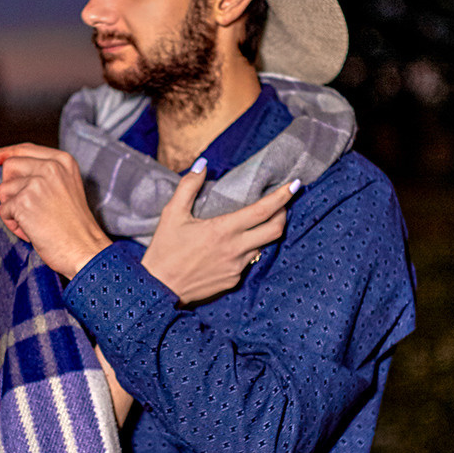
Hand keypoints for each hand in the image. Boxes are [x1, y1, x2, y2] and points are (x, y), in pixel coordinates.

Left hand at [0, 144, 111, 277]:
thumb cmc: (76, 226)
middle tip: (28, 208)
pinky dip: (13, 225)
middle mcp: (51, 167)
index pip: (24, 149)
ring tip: (34, 223)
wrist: (85, 250)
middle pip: (10, 166)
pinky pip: (4, 210)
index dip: (2, 153)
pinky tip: (32, 232)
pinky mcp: (24, 201)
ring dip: (13, 210)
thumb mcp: (66, 187)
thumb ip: (43, 172)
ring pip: (4, 189)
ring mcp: (37, 183)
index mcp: (63, 161)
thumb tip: (7, 166)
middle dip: (11, 188)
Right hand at [142, 165, 298, 304]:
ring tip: (259, 221)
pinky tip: (237, 243)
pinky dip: (249, 248)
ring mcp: (237, 267)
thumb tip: (202, 164)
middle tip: (281, 203)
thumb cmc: (164, 250)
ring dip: (266, 231)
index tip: (294, 185)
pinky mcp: (234, 280)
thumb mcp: (172, 214)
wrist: (159, 288)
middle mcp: (236, 249)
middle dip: (283, 214)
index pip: (263, 210)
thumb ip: (188, 186)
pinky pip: (249, 261)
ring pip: (263, 245)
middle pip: (276, 230)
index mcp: (223, 230)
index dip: (282, 196)